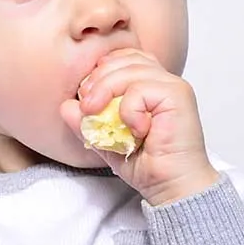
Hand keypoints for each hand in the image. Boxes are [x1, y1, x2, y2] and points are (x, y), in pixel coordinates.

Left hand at [60, 49, 219, 205]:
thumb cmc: (148, 165)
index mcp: (151, 84)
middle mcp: (164, 80)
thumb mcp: (107, 142)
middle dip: (97, 80)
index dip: (101, 71)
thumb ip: (87, 123)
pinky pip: (140, 89)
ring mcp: (173, 86)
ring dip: (106, 92)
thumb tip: (65, 106)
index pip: (123, 57)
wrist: (172, 187)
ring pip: (129, 71)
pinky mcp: (178, 95)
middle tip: (87, 107)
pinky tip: (136, 131)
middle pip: (123, 60)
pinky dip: (128, 110)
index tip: (87, 97)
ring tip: (100, 117)